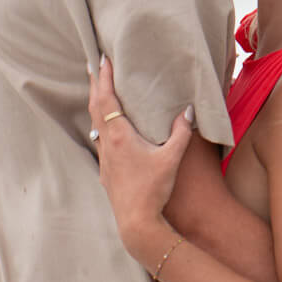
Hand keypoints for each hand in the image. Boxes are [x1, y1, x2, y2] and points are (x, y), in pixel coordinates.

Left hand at [87, 55, 194, 264]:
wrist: (136, 221)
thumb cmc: (153, 189)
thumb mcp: (172, 158)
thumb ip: (181, 132)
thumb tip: (189, 110)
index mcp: (120, 136)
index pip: (107, 100)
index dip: (104, 78)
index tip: (102, 60)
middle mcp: (107, 144)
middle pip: (95, 107)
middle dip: (94, 85)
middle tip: (92, 66)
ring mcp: (103, 158)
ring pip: (94, 124)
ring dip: (95, 104)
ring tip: (98, 91)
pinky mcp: (105, 171)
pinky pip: (99, 140)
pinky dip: (100, 126)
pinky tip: (106, 129)